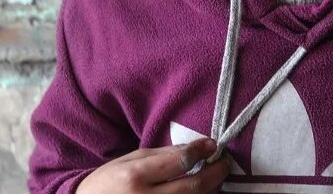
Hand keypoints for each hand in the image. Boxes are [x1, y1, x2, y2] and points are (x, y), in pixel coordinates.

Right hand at [77, 138, 229, 193]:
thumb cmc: (108, 182)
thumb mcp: (130, 160)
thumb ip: (163, 154)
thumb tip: (197, 147)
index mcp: (136, 176)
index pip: (181, 160)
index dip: (202, 150)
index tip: (212, 145)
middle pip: (195, 186)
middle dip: (216, 172)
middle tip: (224, 162)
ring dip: (212, 189)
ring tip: (214, 178)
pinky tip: (202, 192)